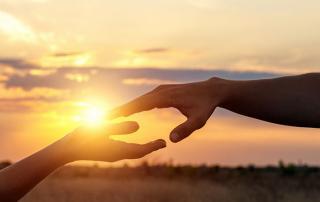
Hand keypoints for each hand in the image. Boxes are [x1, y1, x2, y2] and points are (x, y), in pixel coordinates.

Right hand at [62, 121, 165, 161]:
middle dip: (151, 148)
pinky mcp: (106, 152)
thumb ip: (119, 127)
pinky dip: (134, 147)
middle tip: (163, 143)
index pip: (141, 150)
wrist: (64, 150)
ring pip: (132, 152)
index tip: (165, 142)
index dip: (153, 146)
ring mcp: (111, 154)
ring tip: (153, 142)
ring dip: (144, 148)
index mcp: (117, 150)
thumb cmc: (80, 138)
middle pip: (139, 152)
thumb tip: (138, 125)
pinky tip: (132, 140)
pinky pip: (125, 151)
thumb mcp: (100, 129)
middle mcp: (117, 155)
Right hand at [109, 78, 227, 142]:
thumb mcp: (199, 119)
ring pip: (139, 100)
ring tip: (111, 116)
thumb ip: (186, 129)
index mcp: (165, 97)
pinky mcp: (163, 93)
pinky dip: (135, 105)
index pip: (140, 104)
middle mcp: (160, 91)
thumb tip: (171, 140)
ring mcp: (161, 91)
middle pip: (136, 101)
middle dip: (120, 109)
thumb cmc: (205, 106)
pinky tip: (129, 111)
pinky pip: (145, 100)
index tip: (110, 116)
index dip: (125, 110)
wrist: (211, 90)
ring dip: (126, 107)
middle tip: (104, 117)